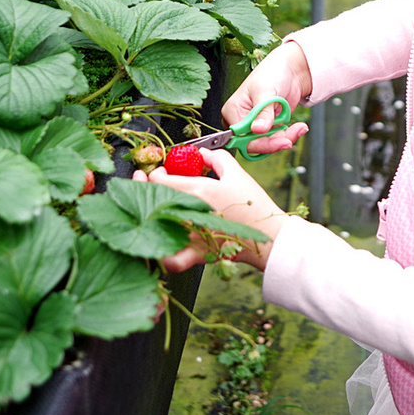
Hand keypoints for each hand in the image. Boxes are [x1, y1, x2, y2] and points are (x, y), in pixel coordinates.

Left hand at [134, 147, 288, 272]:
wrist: (270, 237)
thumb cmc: (255, 205)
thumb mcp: (238, 174)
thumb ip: (217, 158)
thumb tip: (202, 153)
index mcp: (198, 190)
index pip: (159, 179)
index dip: (154, 174)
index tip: (160, 173)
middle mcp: (190, 213)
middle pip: (151, 201)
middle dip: (143, 191)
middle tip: (144, 185)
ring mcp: (191, 235)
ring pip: (155, 229)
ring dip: (146, 219)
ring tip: (145, 212)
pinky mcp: (197, 254)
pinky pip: (173, 261)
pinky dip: (163, 257)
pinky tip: (157, 247)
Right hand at [224, 41, 312, 153]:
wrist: (290, 72)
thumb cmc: (272, 73)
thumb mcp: (266, 91)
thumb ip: (262, 112)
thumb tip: (258, 129)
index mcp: (233, 111)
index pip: (241, 137)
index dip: (259, 142)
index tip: (278, 140)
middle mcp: (241, 121)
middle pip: (254, 144)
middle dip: (274, 142)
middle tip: (289, 138)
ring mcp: (254, 126)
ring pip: (267, 144)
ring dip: (284, 138)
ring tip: (299, 128)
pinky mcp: (268, 128)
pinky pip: (276, 140)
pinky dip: (288, 136)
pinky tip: (298, 128)